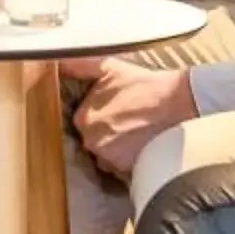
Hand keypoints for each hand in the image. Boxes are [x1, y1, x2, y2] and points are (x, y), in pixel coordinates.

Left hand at [72, 57, 194, 177]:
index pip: (84, 122)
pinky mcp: (129, 171)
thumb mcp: (108, 68)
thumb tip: (56, 62)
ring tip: (137, 132)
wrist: (178, 105)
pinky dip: (130, 160)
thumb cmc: (145, 86)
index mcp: (83, 119)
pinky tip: (142, 145)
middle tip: (129, 120)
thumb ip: (77, 66)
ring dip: (118, 148)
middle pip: (96, 140)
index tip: (115, 110)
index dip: (100, 114)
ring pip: (108, 156)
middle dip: (109, 132)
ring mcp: (110, 159)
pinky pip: (123, 169)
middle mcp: (92, 142)